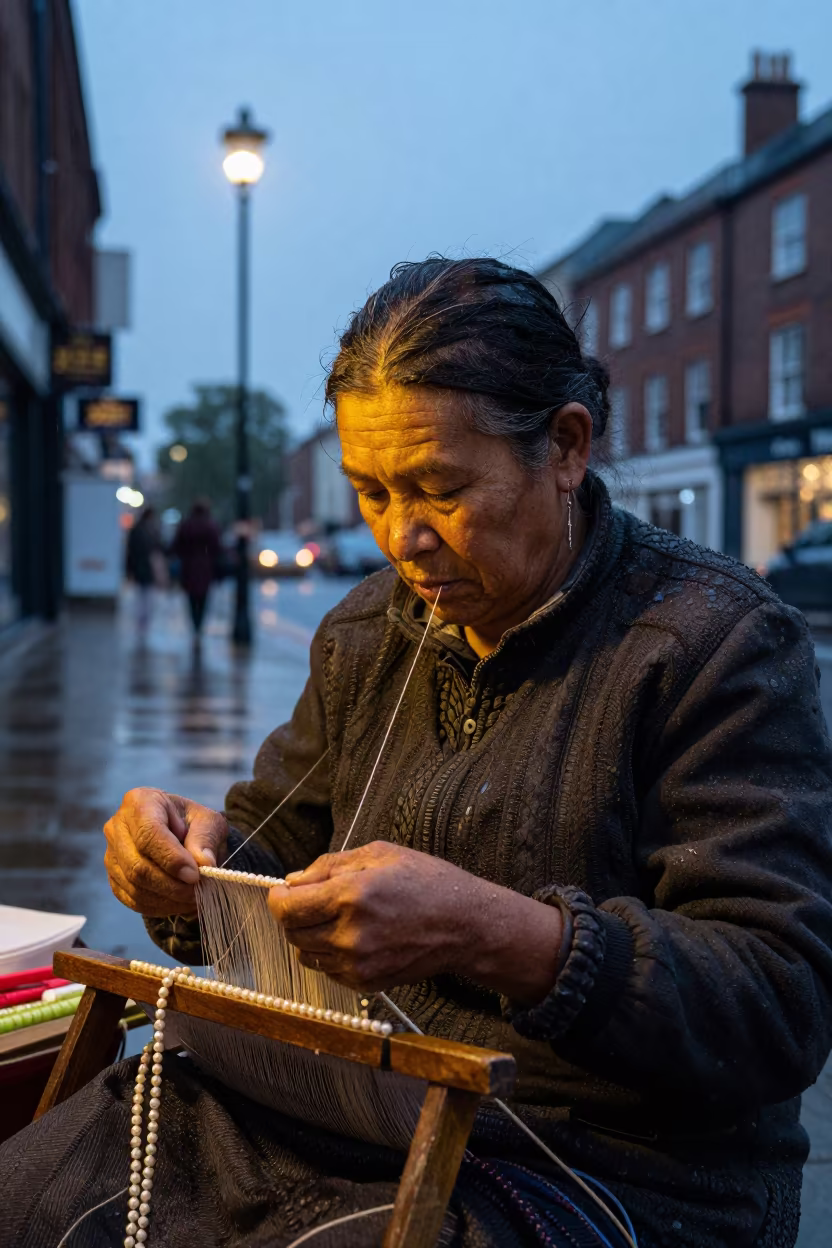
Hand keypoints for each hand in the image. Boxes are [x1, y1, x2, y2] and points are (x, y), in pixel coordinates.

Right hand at [104, 788, 227, 916]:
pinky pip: (133, 900)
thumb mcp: (209, 822)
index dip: (172, 859)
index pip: (149, 834)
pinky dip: (159, 906)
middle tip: (199, 891)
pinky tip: (179, 901)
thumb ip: (206, 839)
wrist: (182, 833)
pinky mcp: (114, 878)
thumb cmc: (193, 823)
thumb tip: (203, 864)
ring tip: (194, 898)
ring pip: (134, 886)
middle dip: (172, 885)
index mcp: (140, 802)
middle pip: (138, 866)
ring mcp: (111, 854)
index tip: (195, 875)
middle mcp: (117, 827)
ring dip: (168, 898)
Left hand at [268, 840, 562, 1001]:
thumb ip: (330, 865)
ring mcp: (358, 963)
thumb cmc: (426, 881)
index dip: (277, 897)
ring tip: (337, 917)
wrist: (464, 926)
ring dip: (310, 934)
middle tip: (311, 900)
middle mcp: (350, 933)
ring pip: (306, 953)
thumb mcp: (380, 854)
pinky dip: (328, 953)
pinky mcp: (366, 982)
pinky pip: (327, 969)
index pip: (287, 907)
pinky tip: (352, 935)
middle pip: (291, 931)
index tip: (282, 890)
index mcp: (351, 895)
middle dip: (293, 914)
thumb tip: (293, 880)